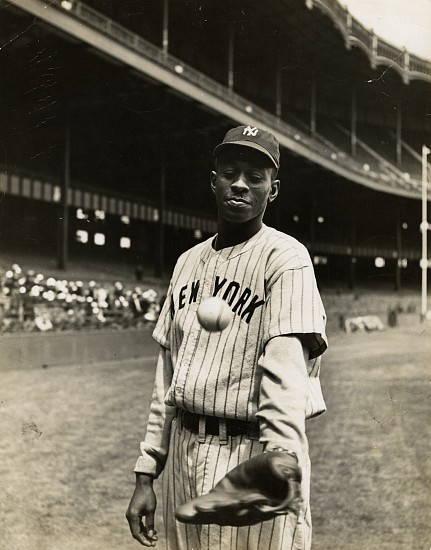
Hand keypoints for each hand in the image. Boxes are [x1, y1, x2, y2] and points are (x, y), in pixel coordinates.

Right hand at [126, 473, 157, 546]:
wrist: (144, 484)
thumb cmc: (148, 496)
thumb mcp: (151, 510)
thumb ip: (150, 524)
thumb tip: (151, 536)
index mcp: (132, 516)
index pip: (136, 533)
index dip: (143, 540)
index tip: (151, 544)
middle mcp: (129, 516)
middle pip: (136, 532)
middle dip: (145, 538)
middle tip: (154, 542)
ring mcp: (131, 514)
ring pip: (137, 528)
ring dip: (145, 533)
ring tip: (156, 536)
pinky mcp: (133, 512)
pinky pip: (138, 523)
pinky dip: (144, 527)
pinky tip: (152, 530)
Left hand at [175, 451, 300, 525]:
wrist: (268, 467)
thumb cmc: (279, 467)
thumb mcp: (285, 465)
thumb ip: (285, 470)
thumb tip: (285, 474)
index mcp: (267, 503)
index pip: (260, 508)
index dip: (253, 507)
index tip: (250, 503)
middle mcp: (248, 511)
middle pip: (236, 514)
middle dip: (223, 511)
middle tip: (210, 507)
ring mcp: (232, 508)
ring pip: (218, 514)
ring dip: (205, 513)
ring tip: (192, 510)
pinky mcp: (220, 500)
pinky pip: (206, 506)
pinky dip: (194, 511)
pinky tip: (180, 513)